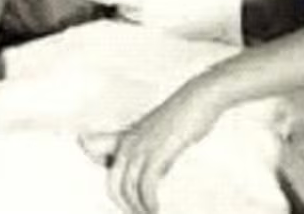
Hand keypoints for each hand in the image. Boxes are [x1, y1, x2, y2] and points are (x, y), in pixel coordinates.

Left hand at [88, 79, 224, 213]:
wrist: (198, 99)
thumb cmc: (182, 119)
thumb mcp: (160, 141)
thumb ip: (152, 160)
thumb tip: (152, 181)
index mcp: (126, 140)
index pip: (106, 171)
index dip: (115, 195)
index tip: (130, 207)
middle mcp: (128, 144)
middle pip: (113, 185)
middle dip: (124, 206)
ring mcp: (141, 148)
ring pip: (128, 188)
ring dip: (139, 208)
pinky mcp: (157, 152)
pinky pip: (146, 185)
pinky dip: (150, 202)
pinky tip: (156, 209)